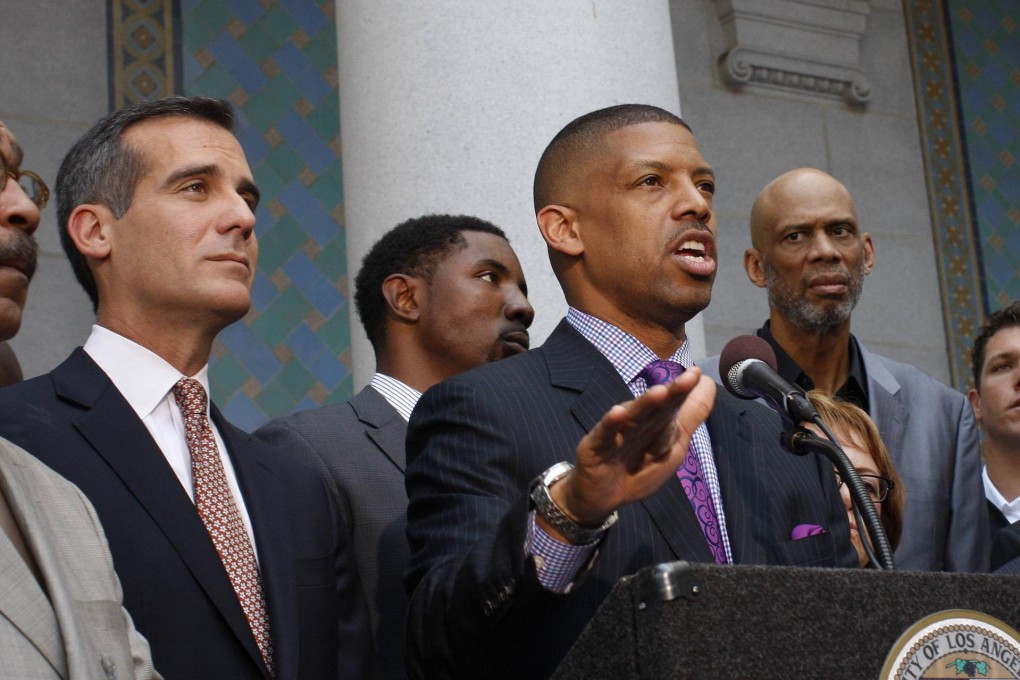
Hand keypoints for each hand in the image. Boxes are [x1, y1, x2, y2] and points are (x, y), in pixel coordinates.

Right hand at [545, 368, 715, 535]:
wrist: (601, 497)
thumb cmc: (638, 471)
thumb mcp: (672, 449)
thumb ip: (691, 417)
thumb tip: (709, 384)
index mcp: (656, 423)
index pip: (673, 406)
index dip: (686, 391)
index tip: (699, 374)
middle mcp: (637, 423)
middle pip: (657, 408)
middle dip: (672, 393)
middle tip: (689, 378)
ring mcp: (616, 432)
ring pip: (632, 417)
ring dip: (645, 404)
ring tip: (659, 392)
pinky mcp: (595, 445)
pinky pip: (604, 433)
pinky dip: (610, 423)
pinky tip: (618, 413)